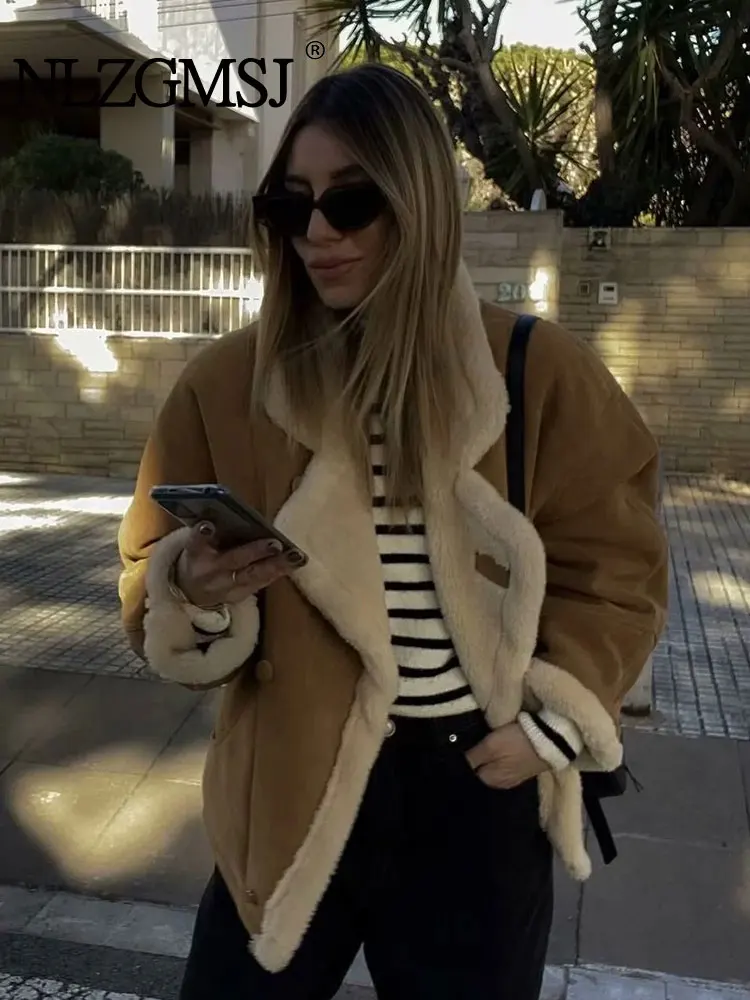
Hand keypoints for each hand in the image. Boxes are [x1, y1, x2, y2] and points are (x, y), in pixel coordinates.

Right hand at [175, 521, 294, 607]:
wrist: (192, 592)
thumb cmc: (201, 556)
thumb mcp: (199, 543)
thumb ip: (214, 532)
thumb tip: (240, 514)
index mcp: (195, 554)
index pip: (195, 542)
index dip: (201, 534)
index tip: (208, 525)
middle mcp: (209, 572)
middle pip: (232, 560)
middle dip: (254, 552)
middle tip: (275, 544)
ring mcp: (224, 587)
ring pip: (252, 576)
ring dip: (276, 565)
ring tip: (295, 556)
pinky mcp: (238, 597)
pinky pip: (260, 584)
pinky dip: (277, 573)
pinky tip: (294, 564)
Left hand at [465, 722, 550, 789]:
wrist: (553, 740)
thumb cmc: (517, 742)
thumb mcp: (490, 746)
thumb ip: (472, 757)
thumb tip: (457, 765)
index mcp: (491, 780)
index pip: (470, 772)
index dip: (466, 758)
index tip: (466, 745)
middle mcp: (502, 783)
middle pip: (482, 769)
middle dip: (478, 758)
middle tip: (476, 740)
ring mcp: (515, 777)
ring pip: (495, 765)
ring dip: (491, 755)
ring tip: (489, 740)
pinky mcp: (525, 768)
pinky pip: (507, 763)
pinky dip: (503, 754)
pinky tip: (504, 744)